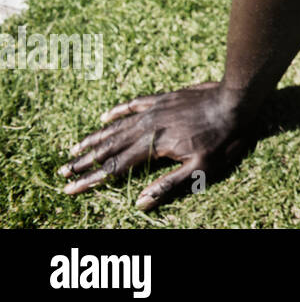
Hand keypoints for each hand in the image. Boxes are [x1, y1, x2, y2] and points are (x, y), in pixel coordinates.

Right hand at [59, 81, 255, 210]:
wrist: (235, 100)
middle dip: (84, 161)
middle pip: (108, 147)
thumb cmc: (222, 138)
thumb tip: (139, 203)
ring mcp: (154, 111)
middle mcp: (147, 128)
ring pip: (116, 127)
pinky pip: (134, 105)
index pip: (114, 167)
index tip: (69, 188)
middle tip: (62, 171)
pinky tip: (104, 116)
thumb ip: (168, 185)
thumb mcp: (201, 169)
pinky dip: (117, 111)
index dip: (91, 179)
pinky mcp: (163, 98)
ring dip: (94, 138)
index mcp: (153, 147)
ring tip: (73, 148)